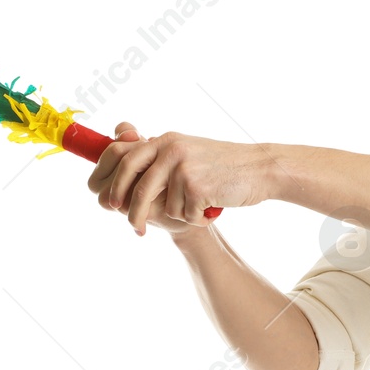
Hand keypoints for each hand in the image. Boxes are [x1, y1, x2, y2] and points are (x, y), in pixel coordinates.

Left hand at [85, 121, 273, 235]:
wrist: (259, 169)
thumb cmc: (222, 167)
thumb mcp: (187, 153)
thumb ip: (159, 160)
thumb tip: (122, 180)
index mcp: (164, 141)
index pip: (123, 157)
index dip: (112, 182)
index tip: (110, 202)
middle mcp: (170, 149)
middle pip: (136, 186)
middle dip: (132, 211)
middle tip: (136, 228)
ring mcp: (183, 166)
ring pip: (163, 206)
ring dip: (179, 215)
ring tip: (197, 210)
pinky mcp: (196, 185)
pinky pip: (184, 214)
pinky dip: (197, 218)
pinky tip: (211, 207)